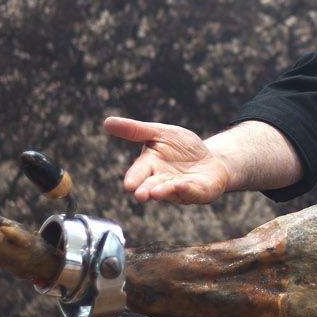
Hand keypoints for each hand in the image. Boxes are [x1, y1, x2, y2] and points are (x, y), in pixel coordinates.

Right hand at [104, 116, 232, 203]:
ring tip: (156, 192)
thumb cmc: (182, 147)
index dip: (134, 178)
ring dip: (164, 192)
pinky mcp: (198, 192)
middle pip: (151, 186)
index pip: (139, 173)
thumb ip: (135, 130)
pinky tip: (181, 185)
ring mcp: (180, 189)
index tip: (128, 185)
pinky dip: (187, 189)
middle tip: (140, 194)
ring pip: (170, 191)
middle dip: (145, 190)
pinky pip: (192, 192)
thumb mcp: (160, 133)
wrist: (210, 158)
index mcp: (150, 165)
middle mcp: (162, 180)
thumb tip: (106, 122)